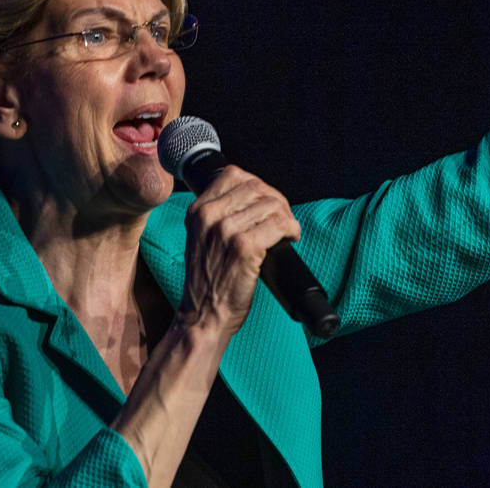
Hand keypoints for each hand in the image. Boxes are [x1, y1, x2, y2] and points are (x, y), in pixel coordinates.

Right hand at [179, 165, 300, 335]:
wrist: (203, 315)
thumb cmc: (207, 282)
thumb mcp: (201, 238)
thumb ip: (219, 215)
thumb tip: (255, 198)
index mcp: (198, 210)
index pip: (234, 174)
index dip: (258, 186)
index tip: (267, 202)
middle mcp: (209, 216)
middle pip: (257, 186)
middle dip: (277, 201)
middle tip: (282, 220)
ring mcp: (226, 231)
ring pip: (271, 204)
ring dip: (286, 217)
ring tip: (286, 232)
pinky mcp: (244, 248)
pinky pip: (279, 224)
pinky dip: (291, 229)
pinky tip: (290, 239)